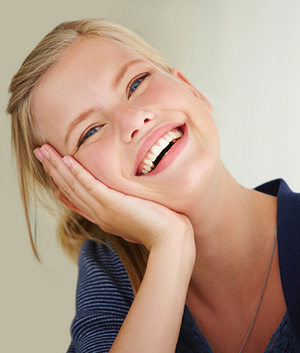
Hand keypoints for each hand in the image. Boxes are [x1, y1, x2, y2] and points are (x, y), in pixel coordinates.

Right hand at [34, 144, 193, 250]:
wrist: (170, 240)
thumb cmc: (160, 227)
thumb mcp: (137, 215)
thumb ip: (124, 207)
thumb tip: (122, 200)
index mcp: (103, 215)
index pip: (76, 196)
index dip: (62, 181)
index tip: (52, 169)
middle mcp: (98, 213)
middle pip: (69, 188)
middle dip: (53, 170)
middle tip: (40, 152)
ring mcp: (103, 209)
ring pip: (74, 184)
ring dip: (57, 167)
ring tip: (43, 151)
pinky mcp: (112, 204)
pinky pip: (89, 185)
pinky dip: (76, 172)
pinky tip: (65, 160)